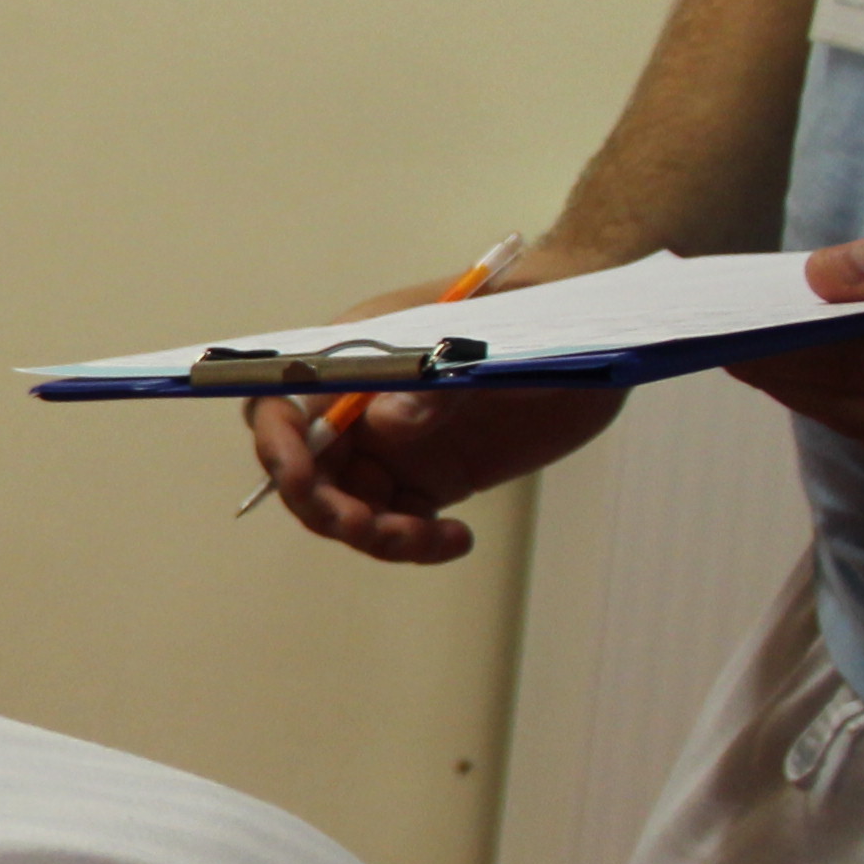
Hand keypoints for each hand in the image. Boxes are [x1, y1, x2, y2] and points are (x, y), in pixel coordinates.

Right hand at [247, 250, 630, 563]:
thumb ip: (430, 384)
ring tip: (429, 536)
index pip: (281, 402)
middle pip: (306, 470)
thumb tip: (384, 424)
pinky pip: (399, 523)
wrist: (586, 334)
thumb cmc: (526, 319)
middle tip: (370, 527)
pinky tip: (457, 538)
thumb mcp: (484, 347)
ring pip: (348, 507)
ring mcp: (393, 446)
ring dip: (374, 535)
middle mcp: (358, 406)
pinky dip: (417, 544)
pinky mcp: (430, 478)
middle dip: (324, 507)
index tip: (302, 477)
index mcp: (352, 358)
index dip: (276, 443)